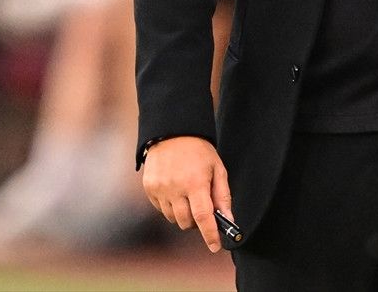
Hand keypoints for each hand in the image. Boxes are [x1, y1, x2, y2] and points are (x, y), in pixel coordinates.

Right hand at [142, 136, 233, 251]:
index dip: (210, 235)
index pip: (203, 217)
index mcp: (195, 183)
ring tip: (188, 195)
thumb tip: (228, 219)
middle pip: (186, 222)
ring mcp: (160, 189)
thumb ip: (223, 195)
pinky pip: (161, 209)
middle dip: (197, 222)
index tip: (215, 247)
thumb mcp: (217, 168)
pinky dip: (170, 206)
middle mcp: (175, 188)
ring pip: (173, 218)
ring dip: (183, 214)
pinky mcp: (149, 188)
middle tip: (202, 209)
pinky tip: (175, 189)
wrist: (173, 131)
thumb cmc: (199, 151)